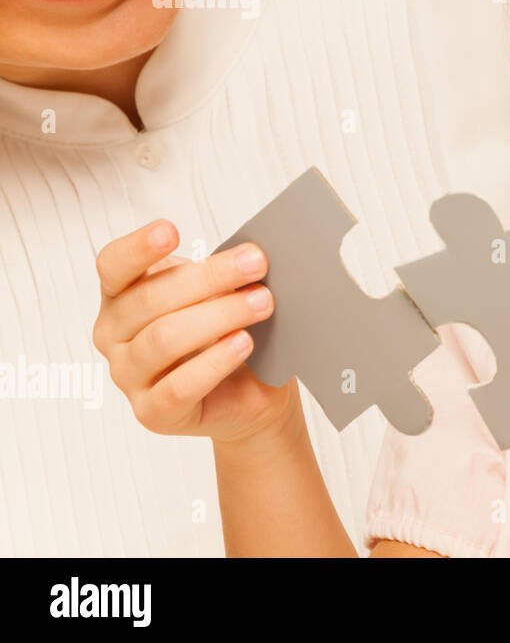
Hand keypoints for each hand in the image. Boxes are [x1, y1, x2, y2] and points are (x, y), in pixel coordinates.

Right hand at [93, 219, 293, 445]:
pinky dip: (215, 361)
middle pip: (151, 298)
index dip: (138, 247)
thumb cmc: (229, 330)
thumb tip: (249, 254)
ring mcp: (128, 376)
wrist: (252, 391)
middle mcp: (114, 334)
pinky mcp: (152, 412)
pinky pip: (179, 386)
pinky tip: (243, 342)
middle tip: (257, 264)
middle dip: (210, 277)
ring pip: (164, 339)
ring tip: (262, 303)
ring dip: (219, 316)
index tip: (170, 230)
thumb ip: (220, 273)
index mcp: (121, 295)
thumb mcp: (221, 292)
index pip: (113, 265)